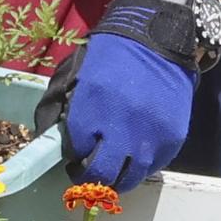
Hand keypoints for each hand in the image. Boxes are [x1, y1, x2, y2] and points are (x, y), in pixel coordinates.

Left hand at [38, 29, 196, 189]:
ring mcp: (149, 137)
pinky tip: (134, 154)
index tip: (75, 155)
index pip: (77, 152)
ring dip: (117, 178)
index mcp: (90, 109)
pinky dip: (141, 166)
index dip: (73, 157)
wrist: (157, 42)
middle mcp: (121, 128)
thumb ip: (60, 109)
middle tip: (88, 171)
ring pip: (128, 178)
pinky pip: (152, 167)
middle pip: (101, 174)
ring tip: (112, 168)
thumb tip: (49, 139)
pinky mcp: (171, 139)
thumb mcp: (76, 77)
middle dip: (90, 178)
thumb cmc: (111, 58)